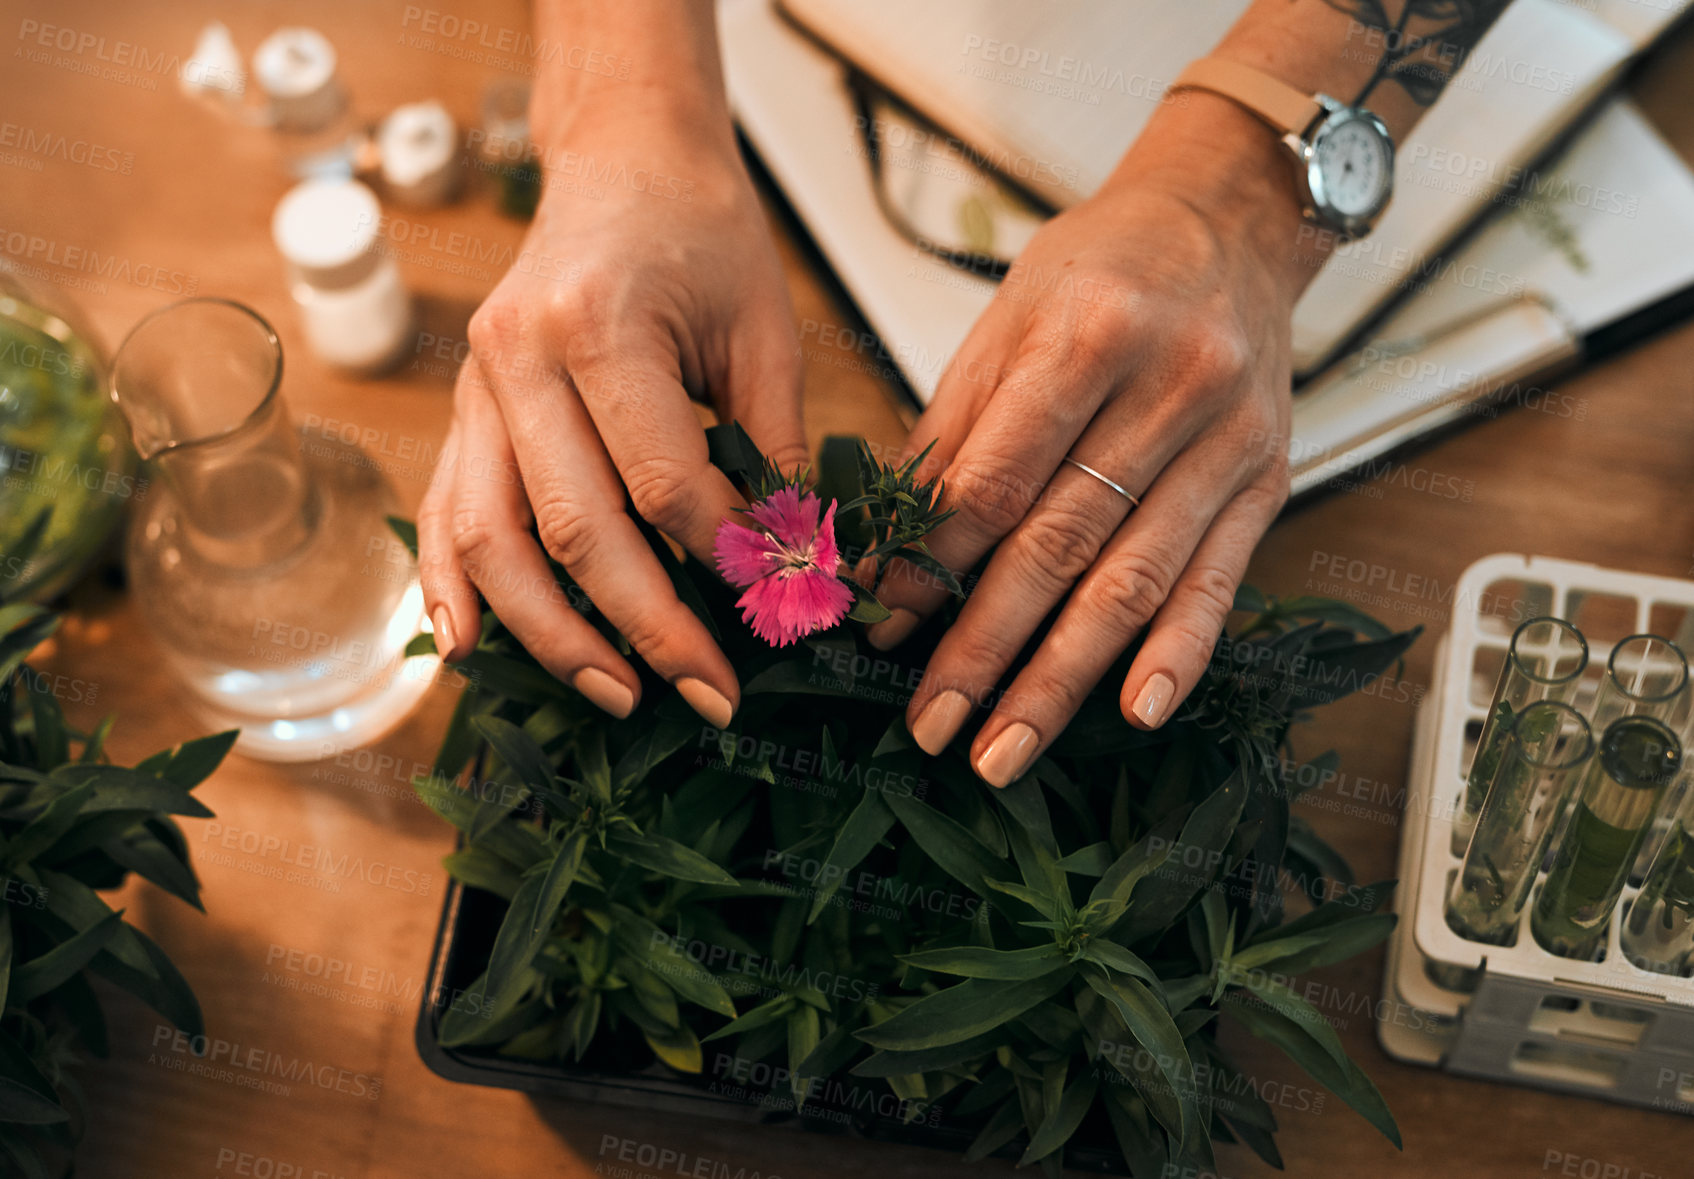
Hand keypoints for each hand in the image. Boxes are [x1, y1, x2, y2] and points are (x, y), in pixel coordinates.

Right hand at [418, 100, 803, 727]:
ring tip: (614, 695)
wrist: (622, 159)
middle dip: (646, 627)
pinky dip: (449, 587)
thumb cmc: (703, 235)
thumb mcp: (764, 330)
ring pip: (488, 539)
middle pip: (570, 528)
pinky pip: (444, 512)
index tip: (779, 603)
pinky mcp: (460, 408)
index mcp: (599, 324)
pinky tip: (466, 650)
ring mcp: (474, 385)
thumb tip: (795, 570)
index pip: (662, 482)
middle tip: (711, 695)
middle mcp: (517, 357)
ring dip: (548, 634)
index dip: (726, 557)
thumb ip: (776, 449)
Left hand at [869, 98, 1313, 785]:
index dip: (932, 562)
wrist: (1233, 217)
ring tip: (1003, 749)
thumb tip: (883, 543)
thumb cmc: (1105, 264)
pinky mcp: (1267, 480)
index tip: (881, 624)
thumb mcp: (1009, 318)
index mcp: (1090, 334)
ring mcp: (1230, 441)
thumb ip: (954, 431)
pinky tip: (1133, 712)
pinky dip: (1178, 654)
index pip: (998, 478)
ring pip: (1134, 582)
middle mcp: (1171, 387)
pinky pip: (1220, 582)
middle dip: (986, 648)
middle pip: (1061, 546)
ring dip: (1063, 678)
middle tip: (931, 724)